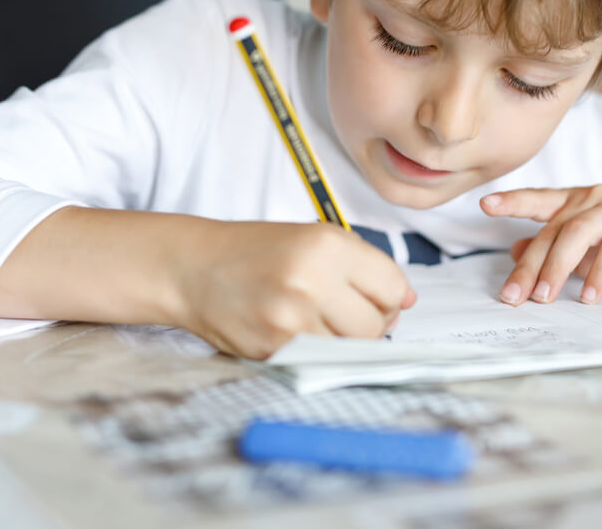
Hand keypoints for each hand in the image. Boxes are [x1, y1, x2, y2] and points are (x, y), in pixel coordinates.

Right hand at [174, 221, 414, 359]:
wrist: (194, 268)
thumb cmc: (258, 252)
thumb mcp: (314, 238)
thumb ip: (364, 267)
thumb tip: (407, 301)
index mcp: (327, 245)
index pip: (393, 287)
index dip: (390, 297)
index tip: (375, 297)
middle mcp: (312, 280)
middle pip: (376, 324)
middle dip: (370, 323)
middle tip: (345, 312)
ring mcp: (291, 319)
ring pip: (352, 349)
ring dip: (344, 341)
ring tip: (319, 321)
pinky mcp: (274, 349)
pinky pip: (321, 362)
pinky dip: (319, 353)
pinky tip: (299, 332)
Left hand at [481, 186, 601, 305]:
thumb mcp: (595, 252)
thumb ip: (560, 251)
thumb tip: (516, 252)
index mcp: (581, 201)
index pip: (541, 199)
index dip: (513, 200)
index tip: (484, 204)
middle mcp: (597, 198)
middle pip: (554, 229)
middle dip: (530, 265)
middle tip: (513, 297)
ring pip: (578, 233)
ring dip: (558, 267)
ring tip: (545, 297)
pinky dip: (599, 273)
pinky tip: (589, 296)